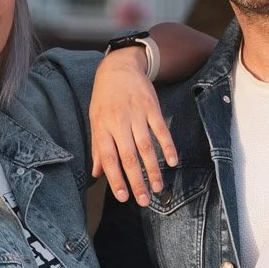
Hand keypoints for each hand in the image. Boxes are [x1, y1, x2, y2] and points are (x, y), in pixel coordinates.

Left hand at [89, 47, 178, 204]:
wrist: (119, 67)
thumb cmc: (104, 97)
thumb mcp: (95, 119)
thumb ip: (97, 147)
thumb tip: (96, 173)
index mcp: (102, 127)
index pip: (109, 158)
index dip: (115, 179)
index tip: (123, 197)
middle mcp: (119, 122)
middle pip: (129, 157)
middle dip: (136, 181)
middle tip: (143, 200)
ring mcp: (137, 115)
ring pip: (146, 147)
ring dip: (153, 169)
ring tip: (157, 187)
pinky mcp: (152, 107)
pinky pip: (161, 130)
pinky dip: (168, 146)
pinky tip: (173, 161)